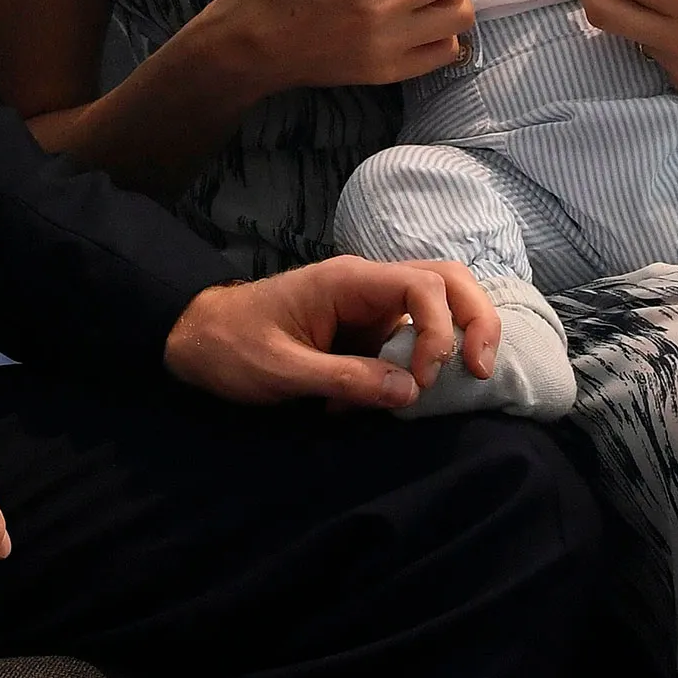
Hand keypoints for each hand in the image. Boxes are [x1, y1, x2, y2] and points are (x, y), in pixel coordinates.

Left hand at [163, 256, 501, 407]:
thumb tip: (411, 391)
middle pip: (446, 280)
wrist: (197, 339)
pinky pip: (411, 337)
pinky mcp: (366, 330)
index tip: (425, 379)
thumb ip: (345, 379)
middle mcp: (367, 285)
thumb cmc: (232, 347)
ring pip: (437, 305)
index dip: (440, 329)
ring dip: (453, 339)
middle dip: (475, 319)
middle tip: (480, 370)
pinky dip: (418, 366)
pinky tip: (393, 397)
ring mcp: (369, 306)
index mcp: (347, 280)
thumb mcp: (281, 371)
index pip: (422, 285)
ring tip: (456, 380)